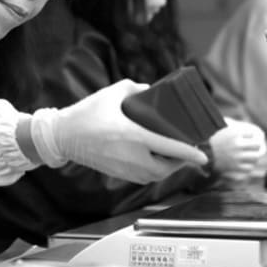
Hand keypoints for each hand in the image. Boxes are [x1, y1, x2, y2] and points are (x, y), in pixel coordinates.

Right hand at [30, 79, 208, 183]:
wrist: (62, 136)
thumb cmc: (86, 114)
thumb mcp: (111, 94)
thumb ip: (133, 88)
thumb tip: (149, 89)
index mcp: (133, 135)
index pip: (170, 147)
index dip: (190, 153)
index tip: (203, 155)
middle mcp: (132, 156)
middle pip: (166, 167)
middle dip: (180, 162)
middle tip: (188, 151)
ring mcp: (124, 168)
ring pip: (155, 175)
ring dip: (167, 168)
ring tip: (173, 156)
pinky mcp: (117, 174)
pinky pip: (143, 178)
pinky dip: (153, 172)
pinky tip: (154, 161)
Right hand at [209, 118, 265, 181]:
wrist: (201, 155)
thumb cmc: (211, 140)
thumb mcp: (221, 128)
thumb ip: (233, 125)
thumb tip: (247, 126)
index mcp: (234, 133)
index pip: (254, 133)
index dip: (254, 135)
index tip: (253, 136)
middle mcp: (237, 145)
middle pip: (258, 145)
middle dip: (258, 146)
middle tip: (256, 146)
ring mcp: (237, 157)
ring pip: (256, 157)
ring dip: (254, 156)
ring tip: (249, 155)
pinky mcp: (236, 168)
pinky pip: (249, 168)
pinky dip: (248, 166)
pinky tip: (244, 163)